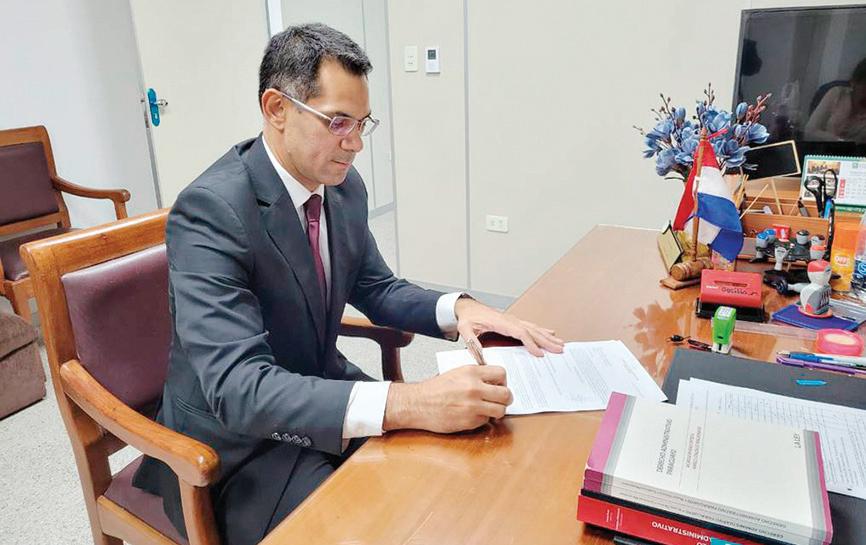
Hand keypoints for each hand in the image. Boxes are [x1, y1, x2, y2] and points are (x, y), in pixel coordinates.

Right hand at [383, 365, 512, 432]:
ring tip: (489, 409)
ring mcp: (473, 406)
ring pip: (501, 410)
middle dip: (505, 398)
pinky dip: (482, 419)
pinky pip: (486, 421)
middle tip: (500, 400)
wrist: (418, 403)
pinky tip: (472, 415)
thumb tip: (494, 381)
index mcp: (471, 372)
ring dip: (497, 411)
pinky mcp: (470, 421)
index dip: (503, 381)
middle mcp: (474, 388)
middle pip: (506, 394)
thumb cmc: (435, 389)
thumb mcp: (457, 373)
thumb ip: (477, 375)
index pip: (502, 373)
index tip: (499, 385)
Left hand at [454, 297, 563, 356]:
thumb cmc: (467, 318)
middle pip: (532, 331)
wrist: (467, 307)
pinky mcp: (513, 322)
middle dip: (547, 341)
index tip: (540, 353)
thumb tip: (480, 357)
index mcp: (501, 322)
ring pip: (534, 328)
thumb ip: (472, 343)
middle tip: (559, 349)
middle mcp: (510, 320)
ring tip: (560, 343)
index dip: (531, 343)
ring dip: (548, 336)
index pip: (520, 333)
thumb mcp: (465, 330)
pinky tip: (550, 334)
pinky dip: (542, 331)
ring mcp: (513, 320)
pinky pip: (530, 327)